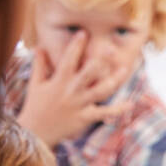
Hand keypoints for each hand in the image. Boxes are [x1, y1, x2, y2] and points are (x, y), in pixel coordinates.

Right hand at [16, 32, 128, 146]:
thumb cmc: (35, 106)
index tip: (83, 33)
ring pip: (101, 90)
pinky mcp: (85, 118)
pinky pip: (105, 112)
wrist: (36, 133)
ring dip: (114, 80)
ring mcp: (80, 104)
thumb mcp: (35, 84)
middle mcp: (71, 91)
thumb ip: (39, 65)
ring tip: (125, 69)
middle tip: (111, 48)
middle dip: (100, 60)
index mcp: (59, 80)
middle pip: (89, 72)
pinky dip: (118, 109)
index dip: (76, 46)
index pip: (68, 59)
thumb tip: (39, 47)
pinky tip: (130, 104)